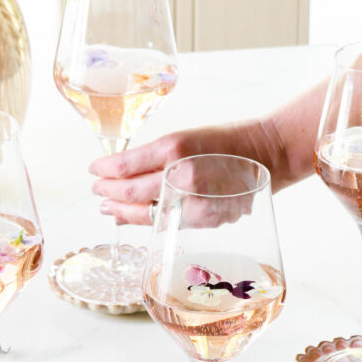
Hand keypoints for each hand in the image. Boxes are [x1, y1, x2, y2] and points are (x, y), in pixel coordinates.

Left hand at [89, 118, 289, 225]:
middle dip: (108, 192)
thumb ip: (154, 157)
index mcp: (175, 149)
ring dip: (121, 211)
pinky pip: (166, 224)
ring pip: (145, 214)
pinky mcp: (205, 219)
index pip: (125, 167)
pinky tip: (132, 218)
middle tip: (97, 190)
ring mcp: (194, 202)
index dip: (103, 170)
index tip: (94, 169)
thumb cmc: (225, 141)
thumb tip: (120, 175)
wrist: (267, 153)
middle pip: (130, 194)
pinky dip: (145, 221)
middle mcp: (182, 177)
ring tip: (108, 207)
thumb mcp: (185, 137)